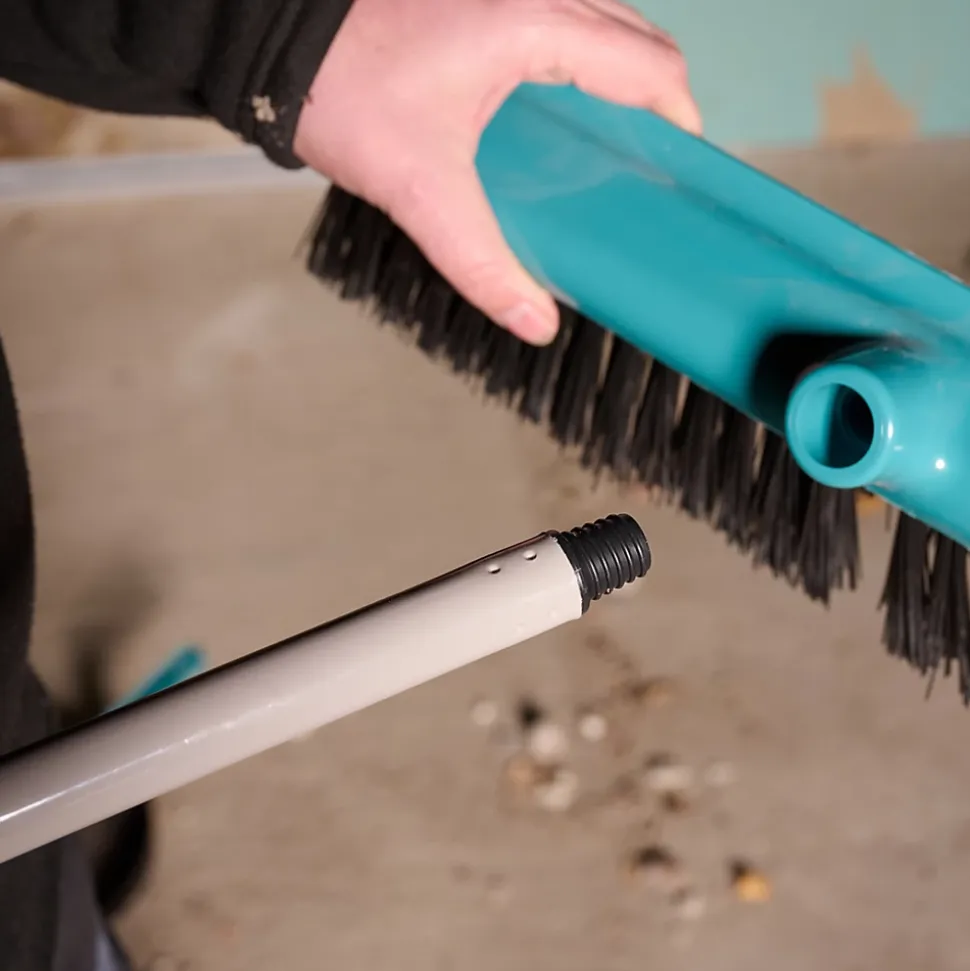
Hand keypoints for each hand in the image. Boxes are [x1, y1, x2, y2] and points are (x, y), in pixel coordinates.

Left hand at [295, 0, 701, 344]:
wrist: (272, 41)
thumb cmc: (340, 90)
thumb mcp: (420, 190)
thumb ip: (481, 260)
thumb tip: (533, 320)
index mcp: (531, 24)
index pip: (646, 65)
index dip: (678, 115)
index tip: (683, 161)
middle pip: (633, 34)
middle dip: (652, 94)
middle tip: (644, 158)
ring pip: (598, 16)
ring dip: (614, 71)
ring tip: (606, 139)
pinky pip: (557, 18)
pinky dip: (576, 57)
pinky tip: (552, 110)